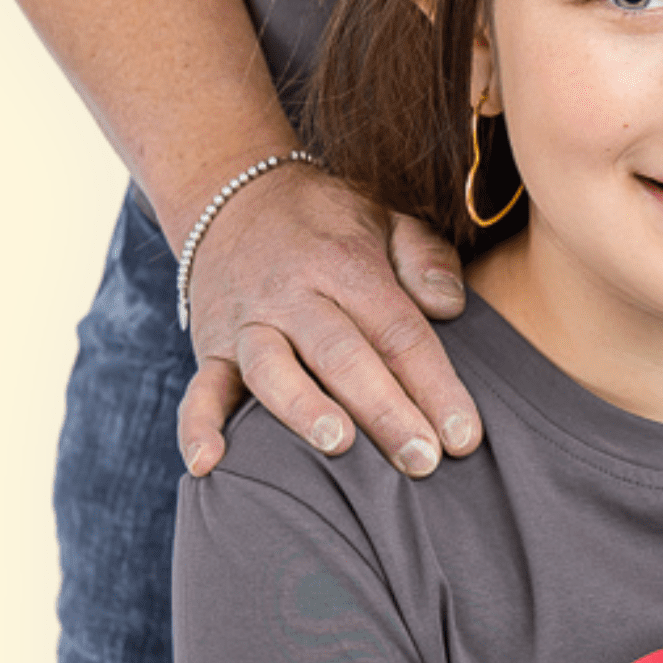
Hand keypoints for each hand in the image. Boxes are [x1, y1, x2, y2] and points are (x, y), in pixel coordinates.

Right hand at [174, 164, 480, 480]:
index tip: (464, 436)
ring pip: (272, 369)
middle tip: (423, 460)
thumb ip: (426, 258)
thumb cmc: (329, 225)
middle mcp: (293, 294)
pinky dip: (198, 427)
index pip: (397, 329)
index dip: (434, 383)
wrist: (233, 196)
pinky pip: (200, 389)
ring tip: (337, 444)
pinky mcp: (210, 347)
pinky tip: (207, 466)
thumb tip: (450, 307)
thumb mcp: (385, 218)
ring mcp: (247, 322)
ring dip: (302, 407)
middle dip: (385, 410)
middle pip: (343, 354)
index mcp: (346, 264)